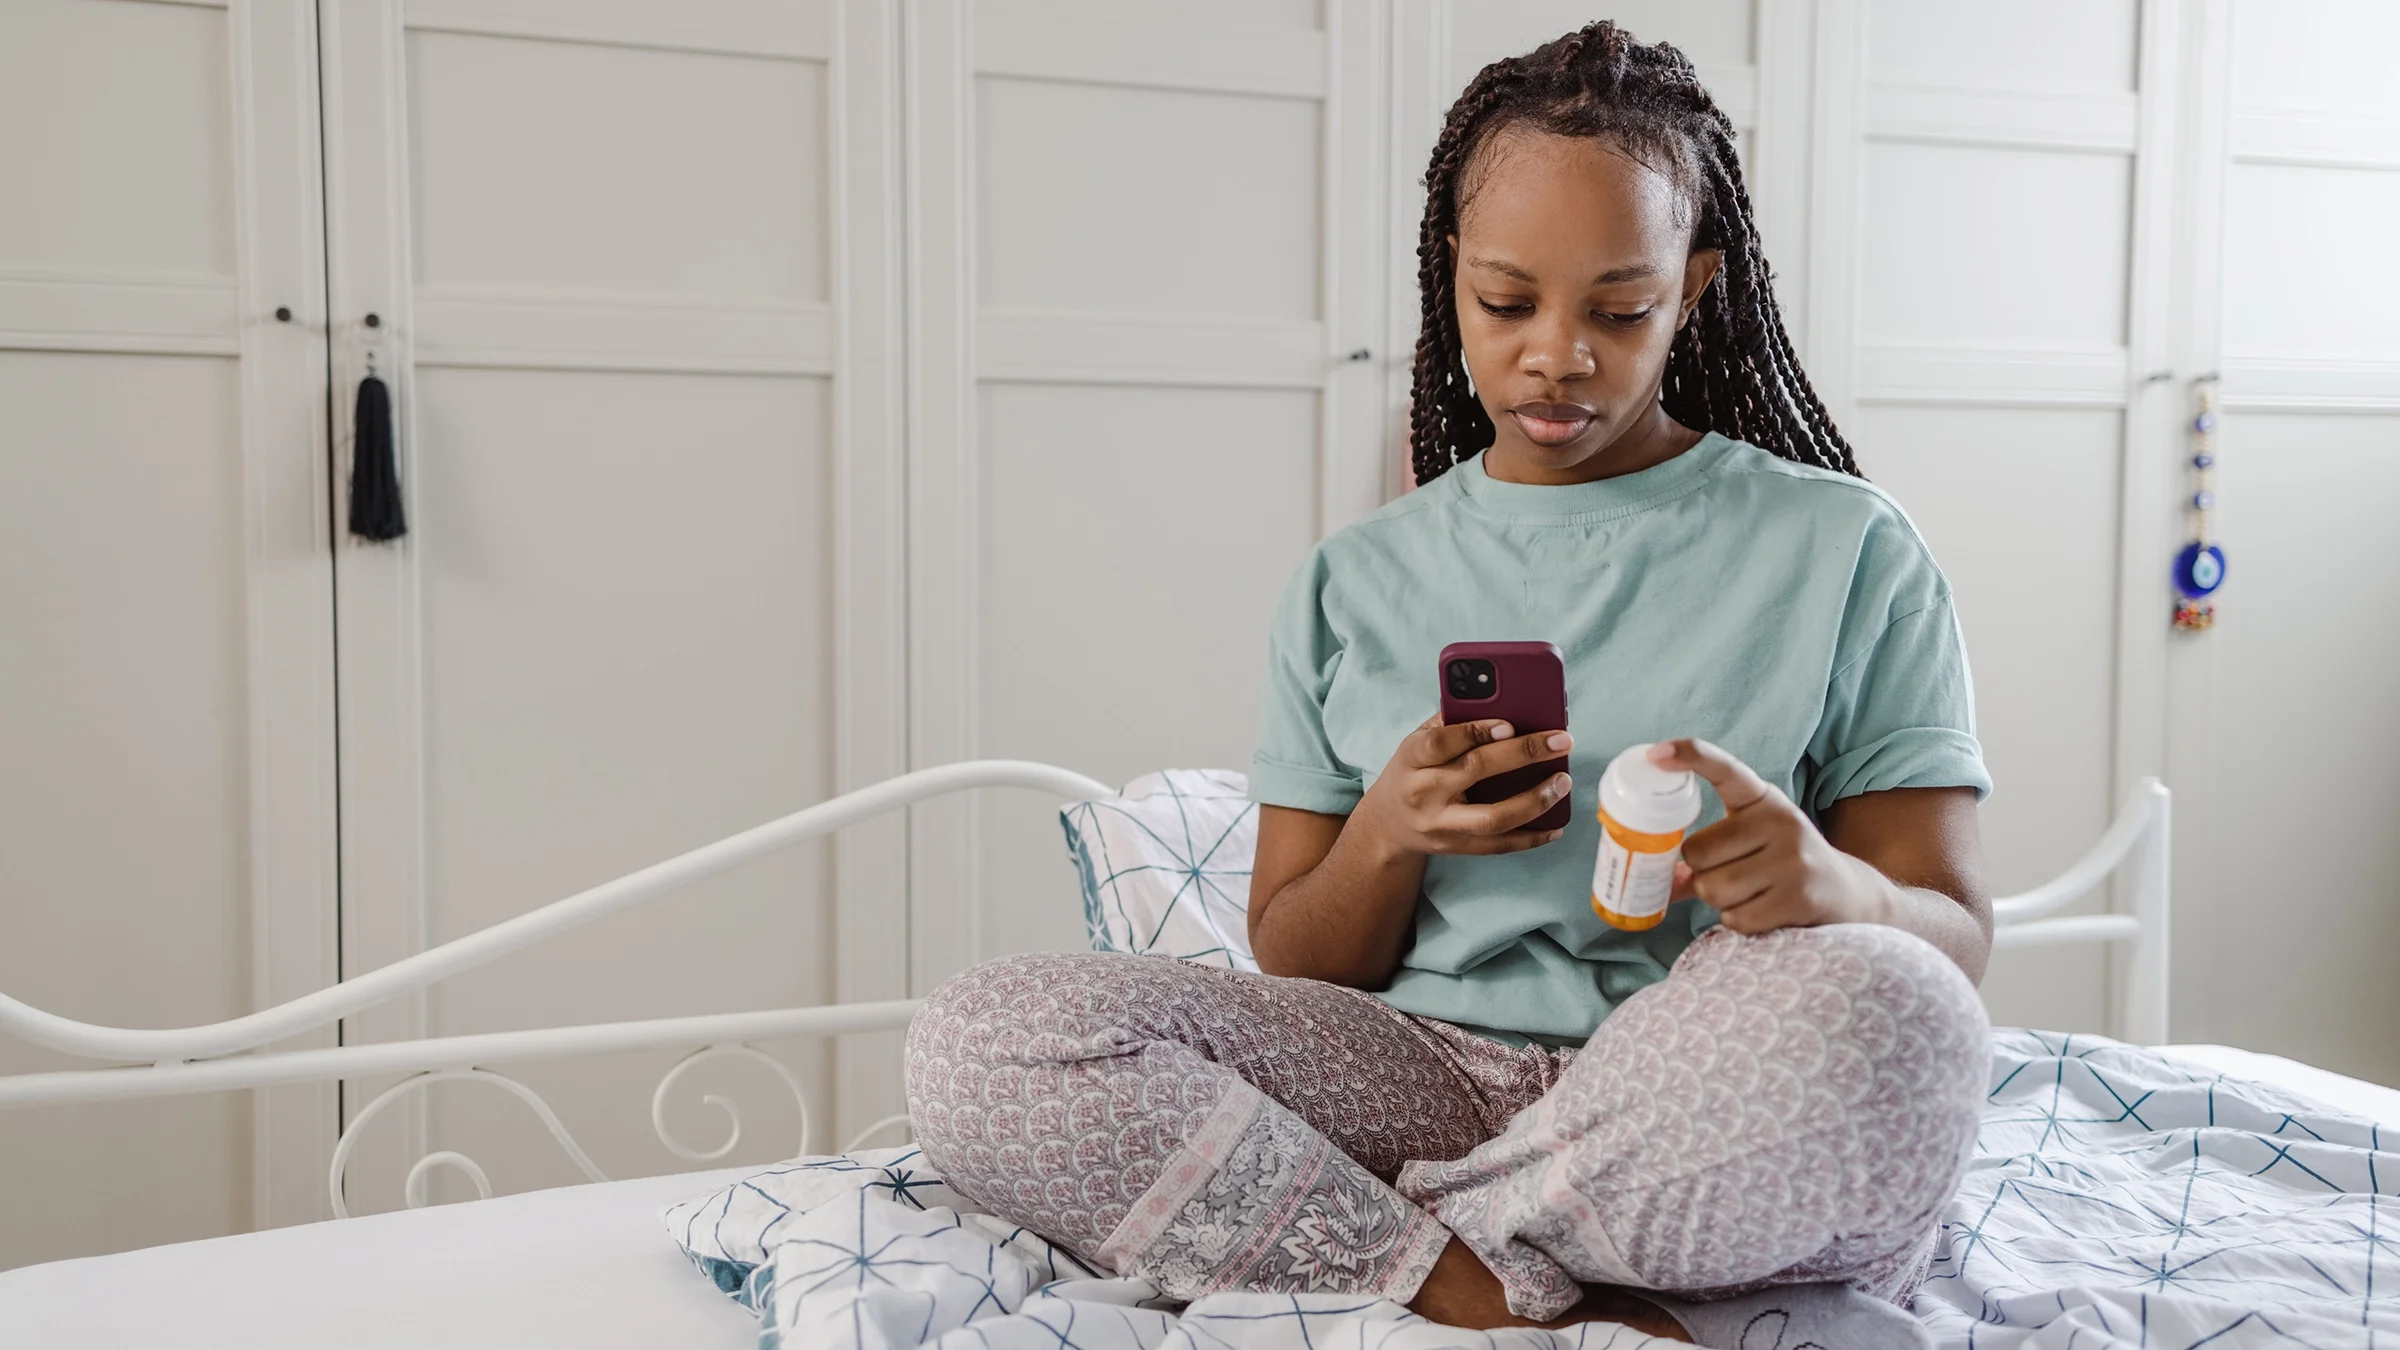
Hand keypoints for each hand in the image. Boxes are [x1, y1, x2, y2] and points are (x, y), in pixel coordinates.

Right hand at [1352, 715, 1573, 860]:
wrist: (1387, 824)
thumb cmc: (1413, 771)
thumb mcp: (1417, 741)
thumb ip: (1452, 723)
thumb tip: (1504, 702)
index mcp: (1412, 758)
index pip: (1442, 742)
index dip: (1476, 731)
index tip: (1510, 724)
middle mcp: (1423, 792)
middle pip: (1476, 771)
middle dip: (1524, 754)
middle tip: (1562, 741)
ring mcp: (1440, 824)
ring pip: (1492, 818)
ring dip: (1534, 800)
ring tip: (1562, 782)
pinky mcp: (1456, 848)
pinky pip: (1499, 846)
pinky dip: (1531, 837)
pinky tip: (1556, 824)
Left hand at [1651, 738, 1893, 933]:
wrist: (1848, 895)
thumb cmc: (1783, 864)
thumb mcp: (1753, 842)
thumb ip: (1709, 853)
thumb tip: (1661, 881)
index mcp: (1764, 800)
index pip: (1725, 770)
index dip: (1690, 757)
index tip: (1657, 753)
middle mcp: (1781, 821)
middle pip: (1697, 853)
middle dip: (1701, 873)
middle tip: (1730, 875)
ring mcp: (1793, 859)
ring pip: (1712, 888)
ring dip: (1720, 901)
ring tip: (1751, 893)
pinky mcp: (1798, 897)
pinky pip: (1735, 918)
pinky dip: (1739, 921)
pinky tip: (1764, 910)